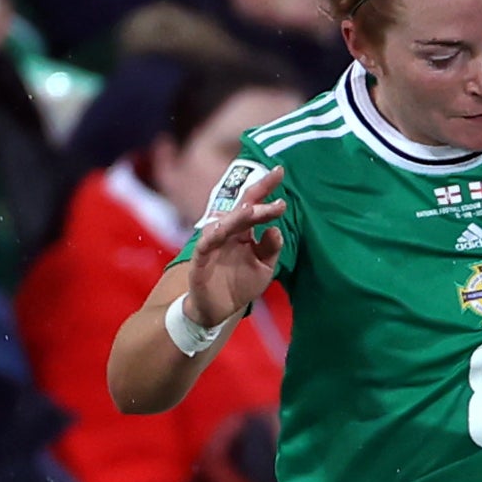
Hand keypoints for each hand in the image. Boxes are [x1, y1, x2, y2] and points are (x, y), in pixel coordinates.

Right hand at [185, 165, 286, 326]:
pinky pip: (207, 243)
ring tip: (254, 207)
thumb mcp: (264, 269)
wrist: (217, 310)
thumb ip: (271, 249)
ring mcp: (213, 243)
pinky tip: (224, 228)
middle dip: (259, 190)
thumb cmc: (238, 285)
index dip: (267, 189)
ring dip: (240, 214)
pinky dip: (214, 235)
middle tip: (276, 175)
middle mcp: (228, 232)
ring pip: (226, 222)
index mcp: (243, 232)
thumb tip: (275, 229)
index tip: (281, 171)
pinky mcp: (200, 258)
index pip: (254, 205)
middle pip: (242, 206)